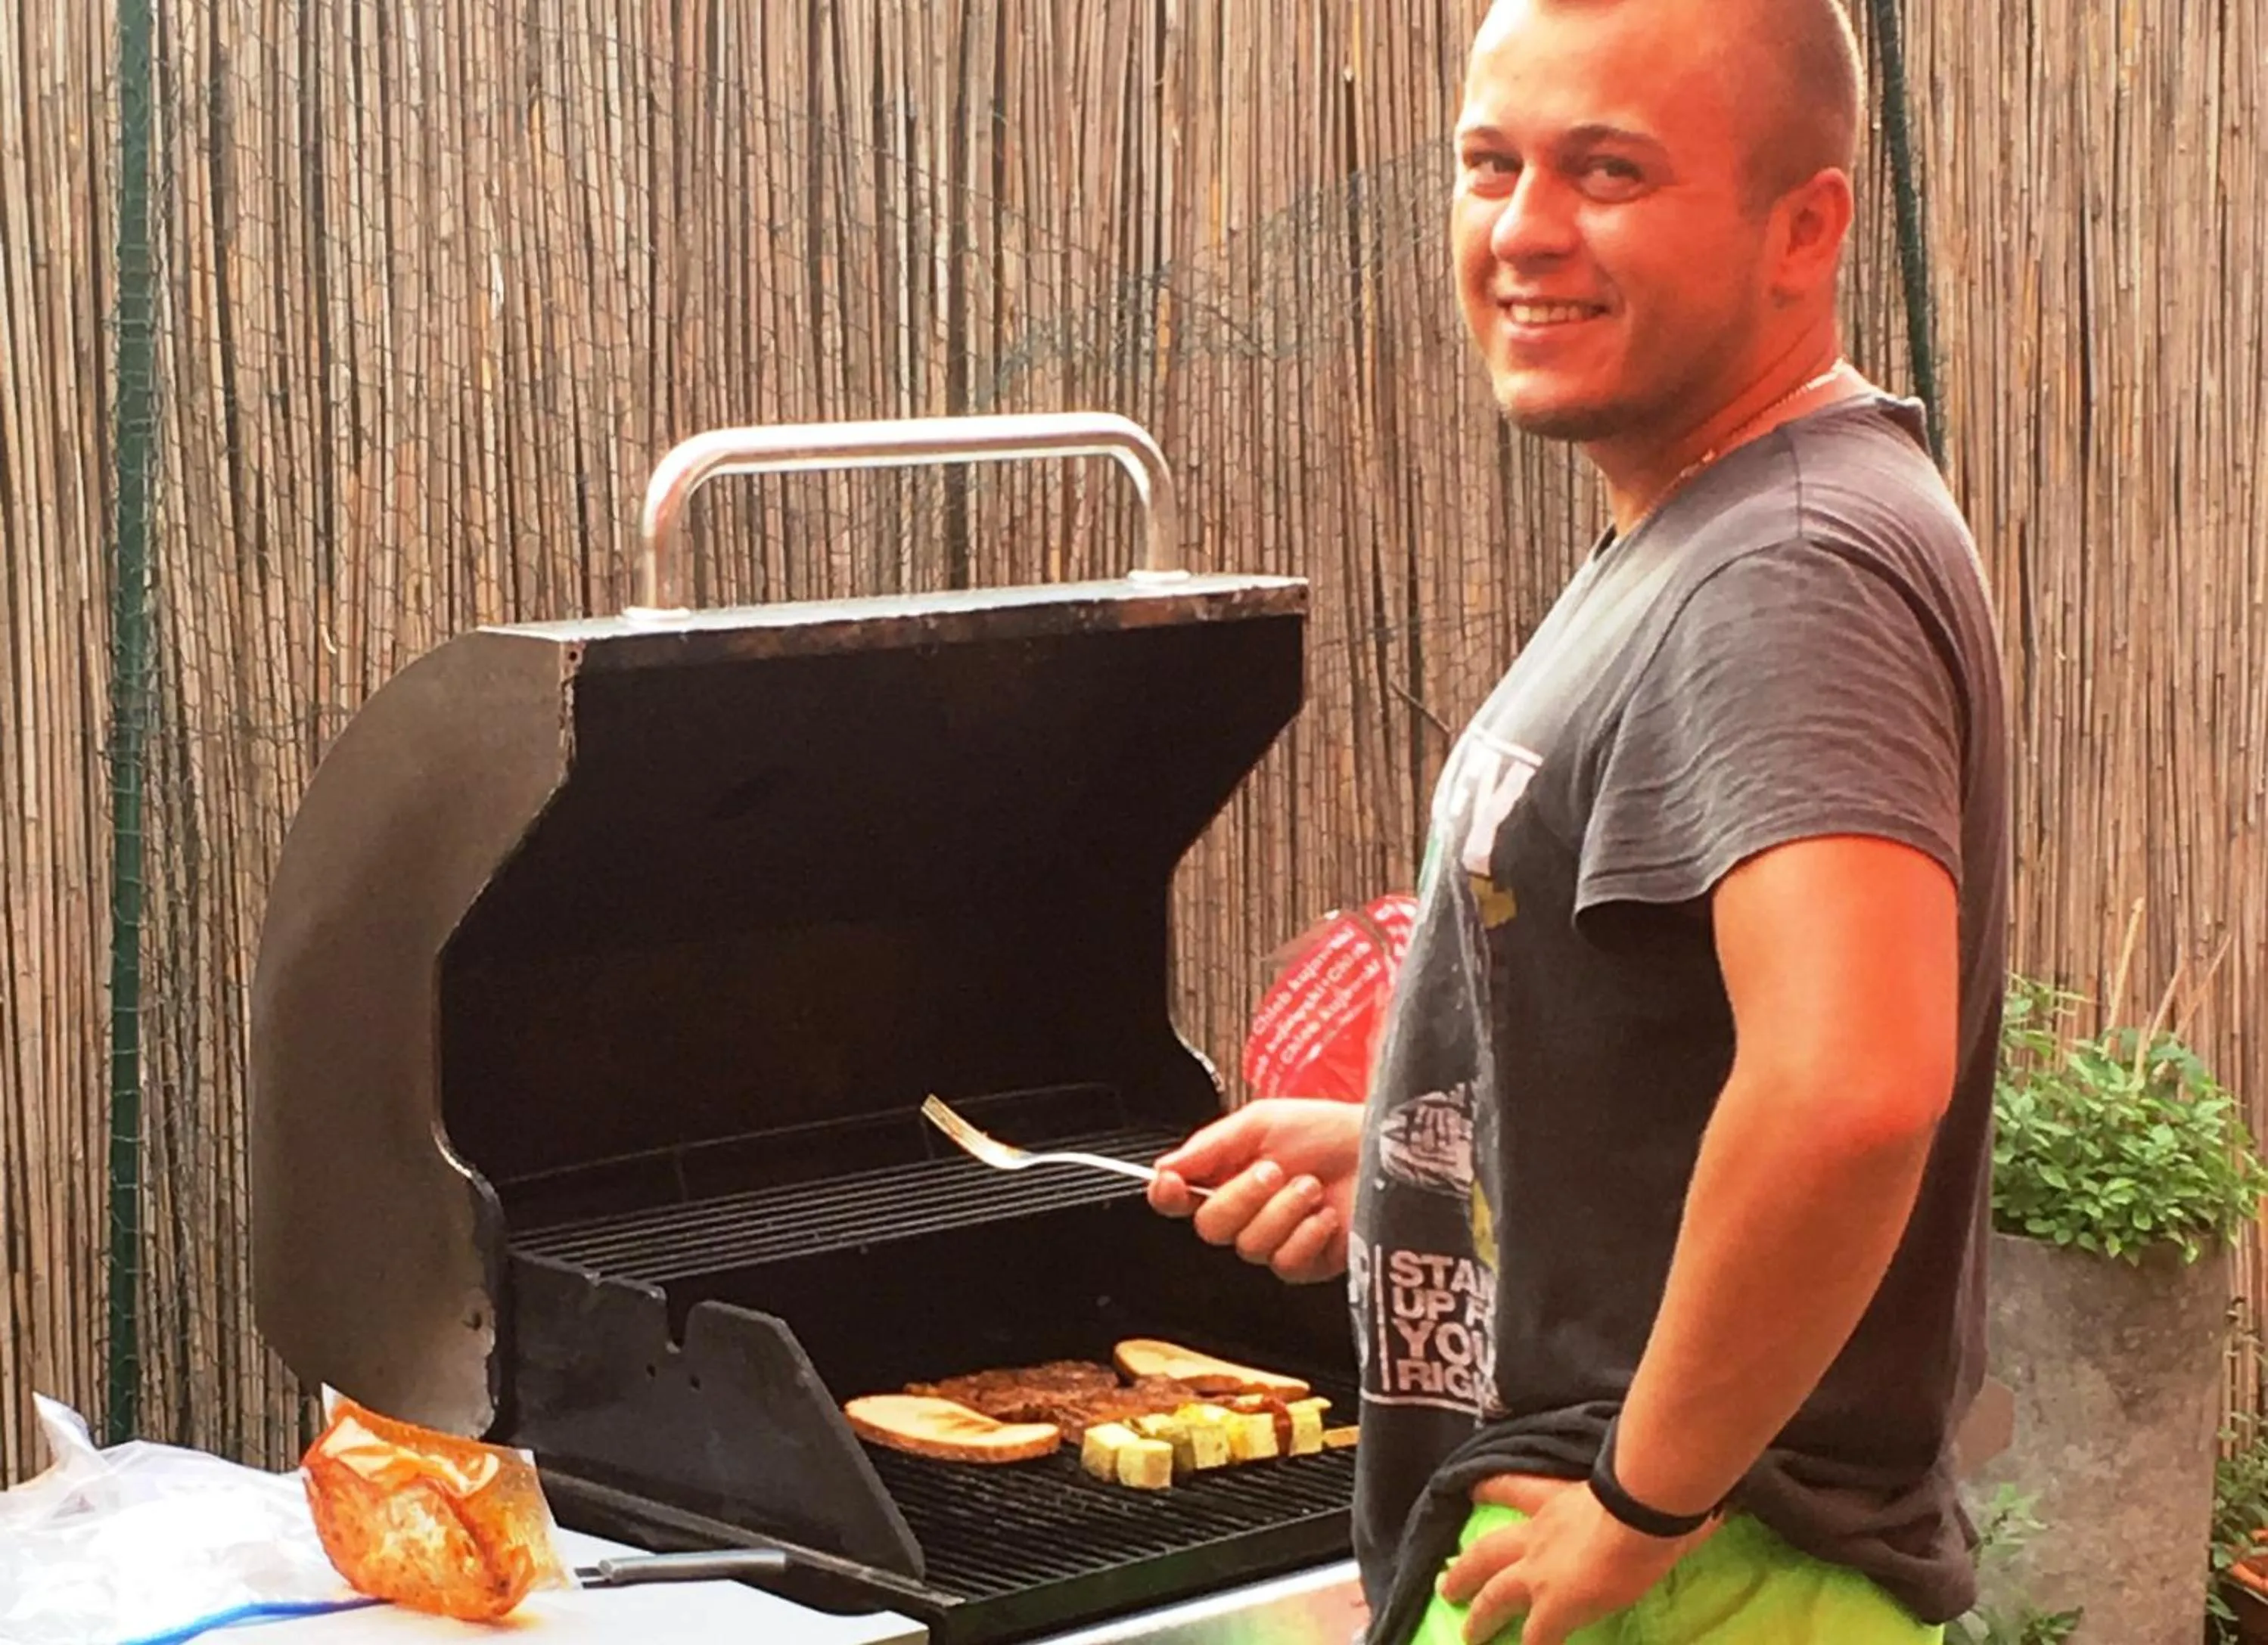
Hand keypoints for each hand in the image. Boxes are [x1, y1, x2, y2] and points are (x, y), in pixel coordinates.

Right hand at [1146, 1098, 1360, 1283]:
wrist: (1383, 1149)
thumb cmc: (1328, 1130)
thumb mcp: (1263, 1121)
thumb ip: (1211, 1144)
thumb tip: (1165, 1165)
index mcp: (1226, 1176)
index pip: (1177, 1199)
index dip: (1167, 1195)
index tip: (1173, 1183)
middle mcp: (1245, 1213)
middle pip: (1209, 1228)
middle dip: (1242, 1196)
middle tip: (1273, 1170)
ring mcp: (1274, 1241)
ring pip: (1249, 1247)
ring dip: (1282, 1211)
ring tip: (1310, 1186)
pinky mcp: (1306, 1264)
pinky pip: (1285, 1264)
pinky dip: (1306, 1235)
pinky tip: (1324, 1216)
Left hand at [1438, 1475, 1714, 1644]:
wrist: (1638, 1513)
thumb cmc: (1647, 1493)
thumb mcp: (1640, 1488)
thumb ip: (1658, 1499)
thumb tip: (1709, 1507)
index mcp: (1556, 1500)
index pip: (1514, 1488)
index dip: (1489, 1489)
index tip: (1471, 1491)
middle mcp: (1538, 1535)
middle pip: (1487, 1550)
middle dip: (1465, 1567)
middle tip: (1446, 1580)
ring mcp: (1539, 1573)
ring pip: (1494, 1596)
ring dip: (1479, 1616)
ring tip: (1465, 1631)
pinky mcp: (1551, 1608)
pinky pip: (1535, 1640)